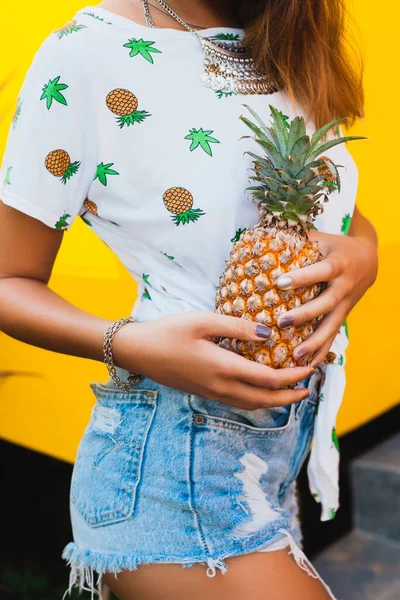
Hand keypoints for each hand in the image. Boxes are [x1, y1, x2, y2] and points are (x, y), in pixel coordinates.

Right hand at [112, 311, 313, 409]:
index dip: (293, 377)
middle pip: (265, 400)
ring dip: (275, 401)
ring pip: (252, 405)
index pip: (269, 379)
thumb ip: (238, 327)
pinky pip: (239, 402)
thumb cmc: (169, 332)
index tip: (310, 369)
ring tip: (291, 392)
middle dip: (290, 396)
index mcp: (224, 368)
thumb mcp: (203, 321)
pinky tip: (260, 390)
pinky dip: (258, 400)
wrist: (139, 352)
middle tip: (309, 389)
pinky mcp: (204, 392)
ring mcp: (212, 393)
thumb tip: (269, 333)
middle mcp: (221, 387)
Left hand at [276, 231, 377, 366]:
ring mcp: (346, 304)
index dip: (302, 278)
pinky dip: (322, 352)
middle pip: (326, 304)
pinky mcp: (343, 316)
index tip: (280, 282)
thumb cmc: (332, 245)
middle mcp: (344, 286)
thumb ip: (293, 238)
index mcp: (338, 264)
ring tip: (295, 356)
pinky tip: (308, 366)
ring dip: (314, 342)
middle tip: (282, 322)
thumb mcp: (318, 237)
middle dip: (305, 315)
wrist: (368, 259)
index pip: (320, 271)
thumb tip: (260, 232)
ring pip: (331, 326)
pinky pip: (333, 336)